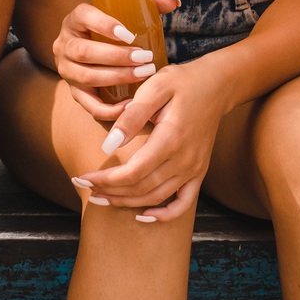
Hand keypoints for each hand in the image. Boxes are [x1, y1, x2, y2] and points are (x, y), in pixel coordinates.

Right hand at [50, 0, 178, 122]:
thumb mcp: (124, 9)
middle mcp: (64, 44)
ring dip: (117, 78)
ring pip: (86, 76)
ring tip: (143, 74)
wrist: (86, 41)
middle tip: (145, 57)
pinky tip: (130, 104)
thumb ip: (150, 2)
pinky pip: (88, 104)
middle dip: (117, 57)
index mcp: (75, 19)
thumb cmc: (112, 24)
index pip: (84, 16)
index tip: (130, 35)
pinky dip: (109, 108)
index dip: (105, 25)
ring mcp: (66, 69)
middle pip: (84, 51)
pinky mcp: (74, 91)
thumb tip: (172, 1)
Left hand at [71, 54, 228, 224]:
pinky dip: (164, 214)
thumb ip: (131, 116)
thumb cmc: (181, 83)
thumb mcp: (155, 88)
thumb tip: (109, 145)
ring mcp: (193, 169)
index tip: (82, 177)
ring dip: (127, 203)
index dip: (105, 180)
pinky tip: (144, 216)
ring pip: (156, 197)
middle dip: (109, 192)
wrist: (216, 86)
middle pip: (141, 188)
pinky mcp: (198, 172)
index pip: (133, 172)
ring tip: (102, 199)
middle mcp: (184, 159)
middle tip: (84, 187)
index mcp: (171, 138)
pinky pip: (183, 203)